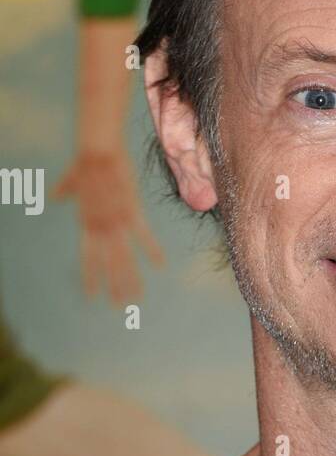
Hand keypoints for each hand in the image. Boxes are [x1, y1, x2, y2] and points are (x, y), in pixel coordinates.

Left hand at [50, 149, 164, 303]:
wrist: (97, 148)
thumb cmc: (84, 162)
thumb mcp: (72, 181)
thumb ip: (66, 191)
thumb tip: (56, 195)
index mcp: (86, 223)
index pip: (88, 258)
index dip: (91, 278)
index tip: (92, 296)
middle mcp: (100, 226)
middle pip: (109, 264)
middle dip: (114, 286)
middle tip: (118, 306)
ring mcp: (116, 220)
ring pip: (125, 256)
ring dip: (131, 278)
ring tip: (136, 297)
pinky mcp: (131, 210)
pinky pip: (143, 235)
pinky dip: (152, 249)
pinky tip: (160, 265)